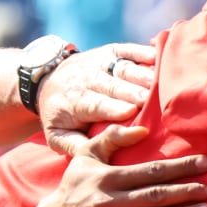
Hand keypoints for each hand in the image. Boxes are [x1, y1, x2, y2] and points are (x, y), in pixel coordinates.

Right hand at [28, 124, 206, 206]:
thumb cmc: (74, 189)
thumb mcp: (85, 157)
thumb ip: (111, 138)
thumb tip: (142, 129)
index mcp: (107, 177)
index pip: (150, 170)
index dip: (179, 167)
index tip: (205, 163)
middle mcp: (108, 200)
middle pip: (154, 195)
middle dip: (185, 191)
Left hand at [37, 42, 156, 155]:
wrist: (49, 80)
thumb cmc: (60, 114)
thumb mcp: (56, 134)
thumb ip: (74, 145)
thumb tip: (93, 156)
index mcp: (75, 102)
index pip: (95, 105)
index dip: (112, 107)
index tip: (131, 112)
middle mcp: (87, 80)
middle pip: (112, 86)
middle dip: (131, 91)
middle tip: (149, 98)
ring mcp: (99, 64)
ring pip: (121, 68)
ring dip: (140, 73)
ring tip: (157, 80)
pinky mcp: (109, 52)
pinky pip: (126, 50)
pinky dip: (141, 51)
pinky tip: (157, 56)